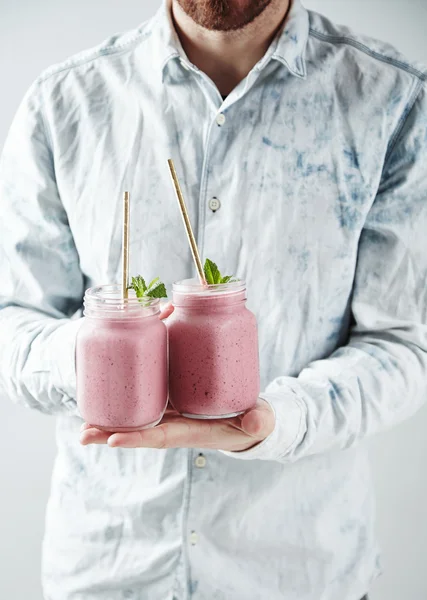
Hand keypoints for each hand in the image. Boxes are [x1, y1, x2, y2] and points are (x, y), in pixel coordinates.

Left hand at [80, 399, 274, 450]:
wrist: (249, 421)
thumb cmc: (252, 423)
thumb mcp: (258, 422)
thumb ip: (258, 421)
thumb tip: (255, 423)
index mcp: (193, 432)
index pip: (161, 437)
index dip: (138, 438)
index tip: (113, 440)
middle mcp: (177, 425)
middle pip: (140, 430)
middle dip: (111, 433)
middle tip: (83, 433)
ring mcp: (173, 413)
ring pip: (139, 415)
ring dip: (113, 418)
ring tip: (85, 417)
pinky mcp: (174, 400)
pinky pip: (149, 398)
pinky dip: (129, 396)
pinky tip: (111, 387)